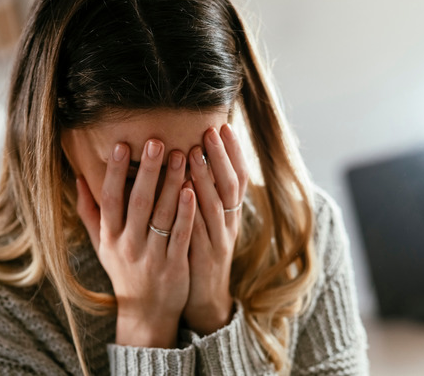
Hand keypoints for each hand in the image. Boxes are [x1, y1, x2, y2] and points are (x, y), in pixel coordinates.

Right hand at [75, 140, 195, 348]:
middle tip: (156, 141)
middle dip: (147, 171)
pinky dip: (186, 212)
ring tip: (181, 155)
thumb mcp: (102, 244)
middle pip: (137, 202)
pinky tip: (192, 189)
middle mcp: (128, 245)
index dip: (113, 172)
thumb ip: (89, 212)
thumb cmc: (123, 270)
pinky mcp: (174, 265)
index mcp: (110, 236)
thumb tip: (78, 177)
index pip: (109, 199)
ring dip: (171, 184)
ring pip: (162, 215)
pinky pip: (181, 235)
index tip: (120, 145)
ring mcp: (151, 256)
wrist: (146, 312)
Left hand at [182, 124, 247, 334]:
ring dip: (206, 178)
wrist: (203, 297)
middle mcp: (229, 224)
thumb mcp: (207, 220)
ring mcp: (218, 241)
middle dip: (220, 157)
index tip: (224, 127)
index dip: (234, 153)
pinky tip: (184, 193)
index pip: (239, 177)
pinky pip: (200, 230)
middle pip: (230, 186)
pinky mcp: (204, 257)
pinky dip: (193, 210)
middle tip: (210, 131)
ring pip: (215, 205)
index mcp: (231, 214)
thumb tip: (195, 157)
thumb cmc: (199, 250)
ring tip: (194, 153)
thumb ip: (204, 192)